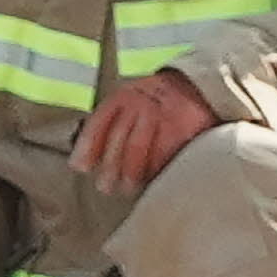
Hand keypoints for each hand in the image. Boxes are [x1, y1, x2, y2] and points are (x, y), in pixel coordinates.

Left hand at [69, 70, 220, 196]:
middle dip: (109, 165)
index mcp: (122, 97)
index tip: (80, 167)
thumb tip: (87, 156)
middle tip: (105, 186)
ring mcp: (160, 114)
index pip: (99, 122)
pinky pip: (162, 152)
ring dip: (129, 172)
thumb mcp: (131, 100)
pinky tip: (149, 180)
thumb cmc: (156, 102)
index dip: (87, 147)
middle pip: (118, 138)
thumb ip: (111, 123)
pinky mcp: (180, 127)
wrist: (197, 88)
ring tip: (127, 188)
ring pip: (138, 147)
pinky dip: (153, 169)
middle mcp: (139, 103)